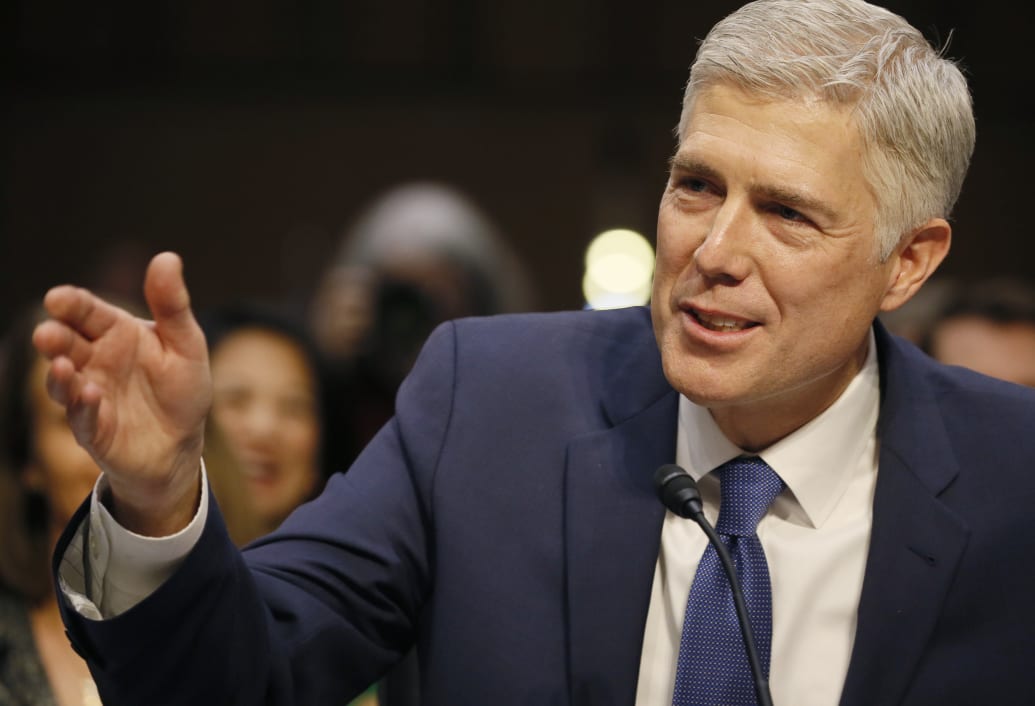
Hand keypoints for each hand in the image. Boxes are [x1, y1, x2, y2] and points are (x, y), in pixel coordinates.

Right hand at [32, 252, 210, 535]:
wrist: (183, 443)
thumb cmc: (181, 389)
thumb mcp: (186, 343)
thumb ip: (172, 305)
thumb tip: (167, 257)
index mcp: (116, 333)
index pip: (87, 311)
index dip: (71, 304)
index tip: (57, 298)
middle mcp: (94, 361)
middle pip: (66, 344)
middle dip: (54, 338)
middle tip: (47, 334)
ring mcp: (89, 396)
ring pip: (63, 382)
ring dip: (60, 374)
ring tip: (65, 365)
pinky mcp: (93, 430)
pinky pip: (83, 418)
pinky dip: (84, 406)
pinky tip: (91, 394)